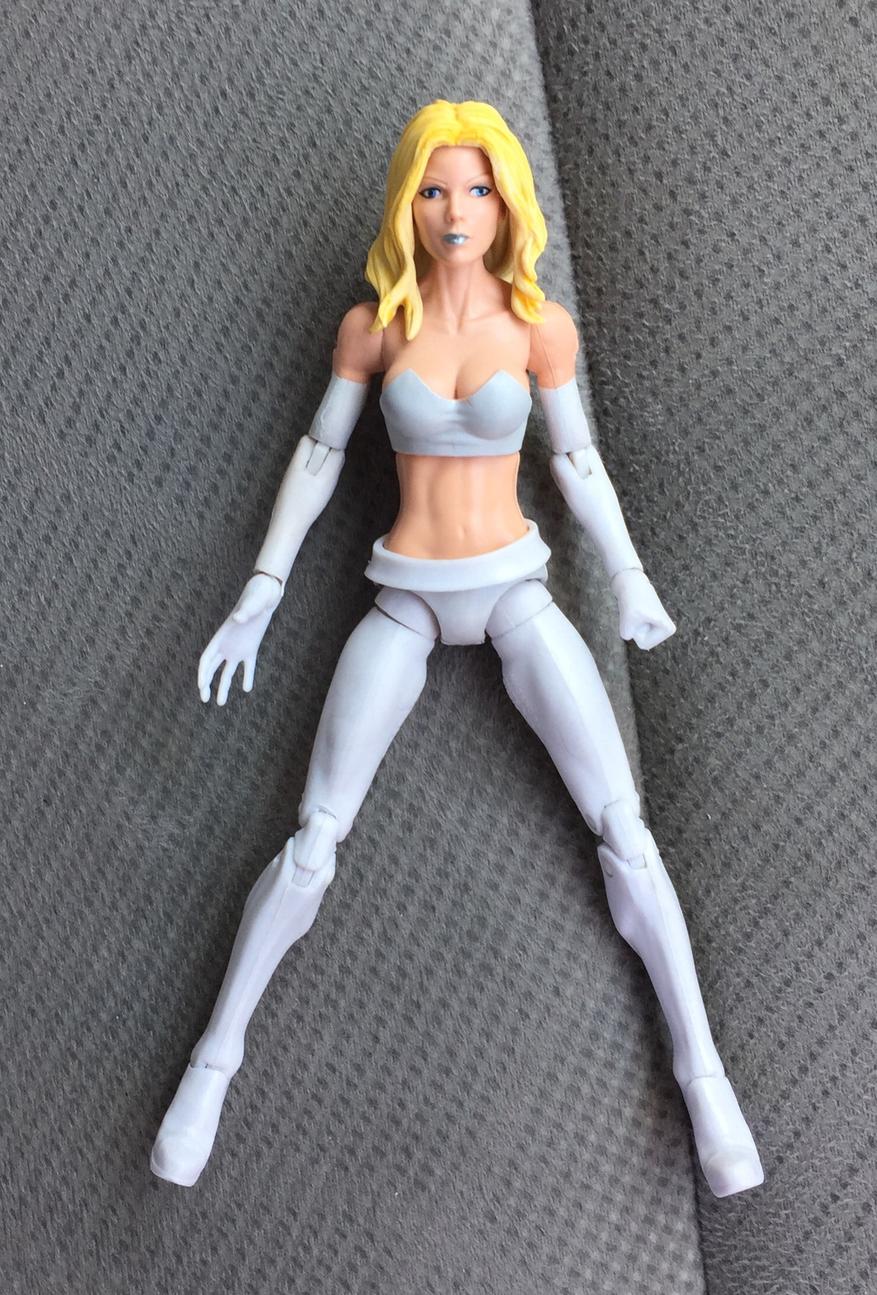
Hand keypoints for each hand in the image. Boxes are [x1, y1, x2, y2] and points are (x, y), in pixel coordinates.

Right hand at [197, 573, 283, 703]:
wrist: (265, 593)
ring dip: (224, 686)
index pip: (207, 658)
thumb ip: (244, 612)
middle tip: (204, 700)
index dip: (203, 673)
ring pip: (228, 671)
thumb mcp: (250, 604)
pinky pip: (248, 666)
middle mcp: (227, 644)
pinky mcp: (252, 648)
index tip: (202, 686)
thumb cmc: (255, 595)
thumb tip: (237, 618)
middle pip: (212, 668)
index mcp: (222, 636)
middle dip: (207, 684)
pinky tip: (247, 688)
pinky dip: (247, 676)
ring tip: (221, 703)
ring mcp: (238, 647)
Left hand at [611, 568, 675, 649]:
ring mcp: (658, 624)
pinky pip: (635, 628)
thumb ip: (626, 635)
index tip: (640, 615)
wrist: (631, 581)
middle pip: (643, 641)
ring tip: (636, 610)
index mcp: (668, 629)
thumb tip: (628, 634)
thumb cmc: (632, 601)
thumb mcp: (626, 624)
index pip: (644, 644)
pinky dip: (630, 619)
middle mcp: (666, 628)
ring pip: (638, 635)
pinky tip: (635, 609)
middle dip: (635, 628)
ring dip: (632, 623)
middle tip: (637, 612)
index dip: (636, 630)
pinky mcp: (650, 620)